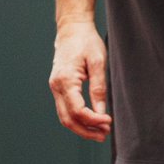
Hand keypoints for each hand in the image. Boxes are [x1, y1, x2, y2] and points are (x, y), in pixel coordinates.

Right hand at [49, 20, 111, 142]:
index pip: (78, 111)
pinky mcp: (58, 87)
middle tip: (104, 135)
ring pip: (64, 117)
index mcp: (65, 80)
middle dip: (86, 131)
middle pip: (68, 120)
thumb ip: (99, 88)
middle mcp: (56, 86)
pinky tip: (90, 121)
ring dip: (81, 128)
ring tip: (99, 132)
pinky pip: (64, 109)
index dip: (93, 120)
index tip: (108, 122)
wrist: (72, 28)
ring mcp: (54, 87)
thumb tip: (101, 113)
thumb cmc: (86, 41)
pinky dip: (77, 119)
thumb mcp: (98, 62)